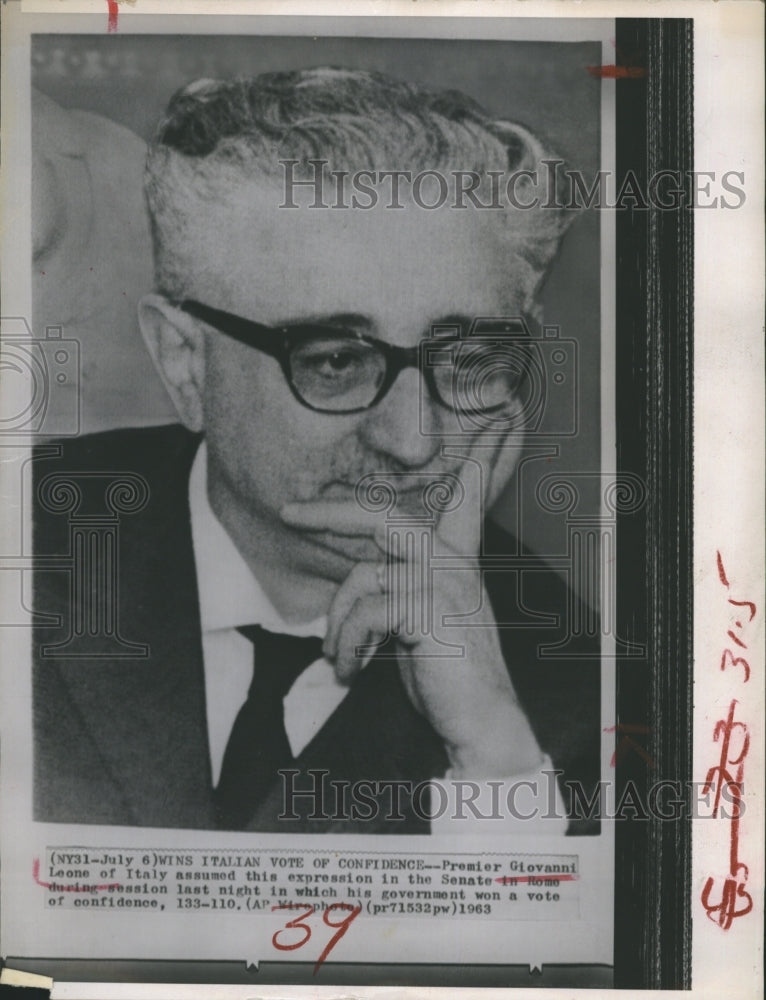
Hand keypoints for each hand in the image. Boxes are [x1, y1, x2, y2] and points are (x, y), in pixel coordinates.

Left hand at [280, 438, 543, 778]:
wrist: (480, 722)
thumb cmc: (446, 674)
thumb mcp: (420, 622)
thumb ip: (397, 588)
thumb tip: (357, 580)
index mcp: (455, 560)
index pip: (464, 501)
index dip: (471, 466)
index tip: (486, 432)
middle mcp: (453, 562)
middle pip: (384, 514)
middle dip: (332, 509)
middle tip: (289, 511)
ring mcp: (445, 582)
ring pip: (364, 576)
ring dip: (340, 622)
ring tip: (337, 656)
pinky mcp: (430, 609)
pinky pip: (366, 612)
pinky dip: (347, 644)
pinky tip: (349, 669)